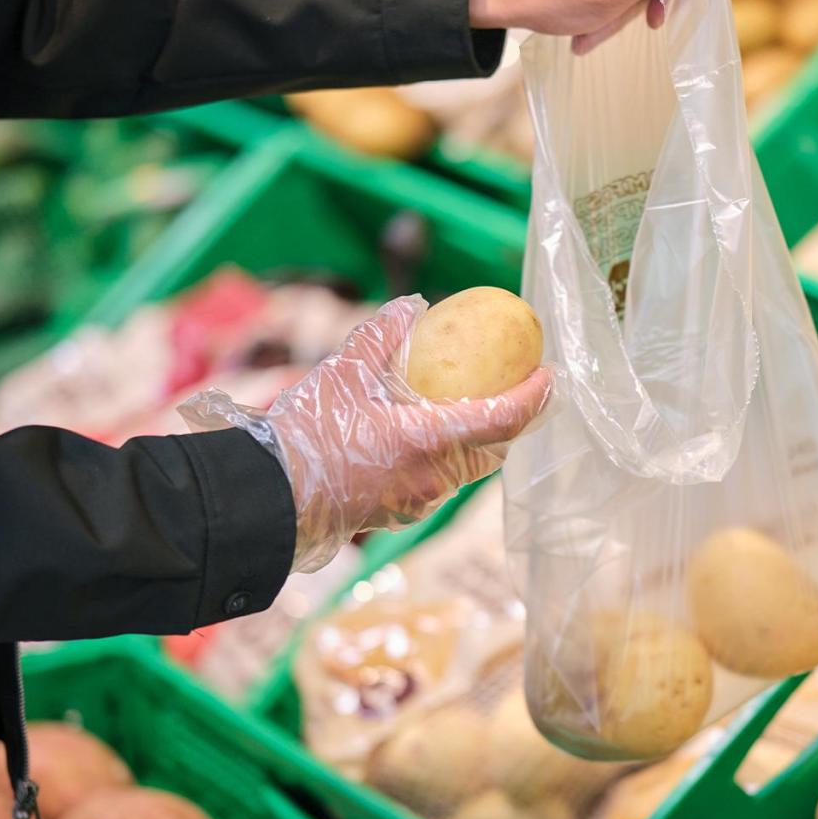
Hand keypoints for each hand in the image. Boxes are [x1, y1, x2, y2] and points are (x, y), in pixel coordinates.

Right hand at [180, 296, 551, 572]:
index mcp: (430, 441)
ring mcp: (418, 500)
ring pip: (468, 470)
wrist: (268, 501)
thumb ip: (381, 336)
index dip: (534, 396)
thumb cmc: (304, 437)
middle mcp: (435, 477)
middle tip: (515, 386)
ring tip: (471, 404)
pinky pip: (439, 481)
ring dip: (479, 439)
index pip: (505, 420)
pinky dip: (448, 455)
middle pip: (494, 450)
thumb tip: (414, 305)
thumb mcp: (341, 374)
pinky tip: (424, 433)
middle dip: (512, 420)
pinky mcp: (400, 512)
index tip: (550, 373)